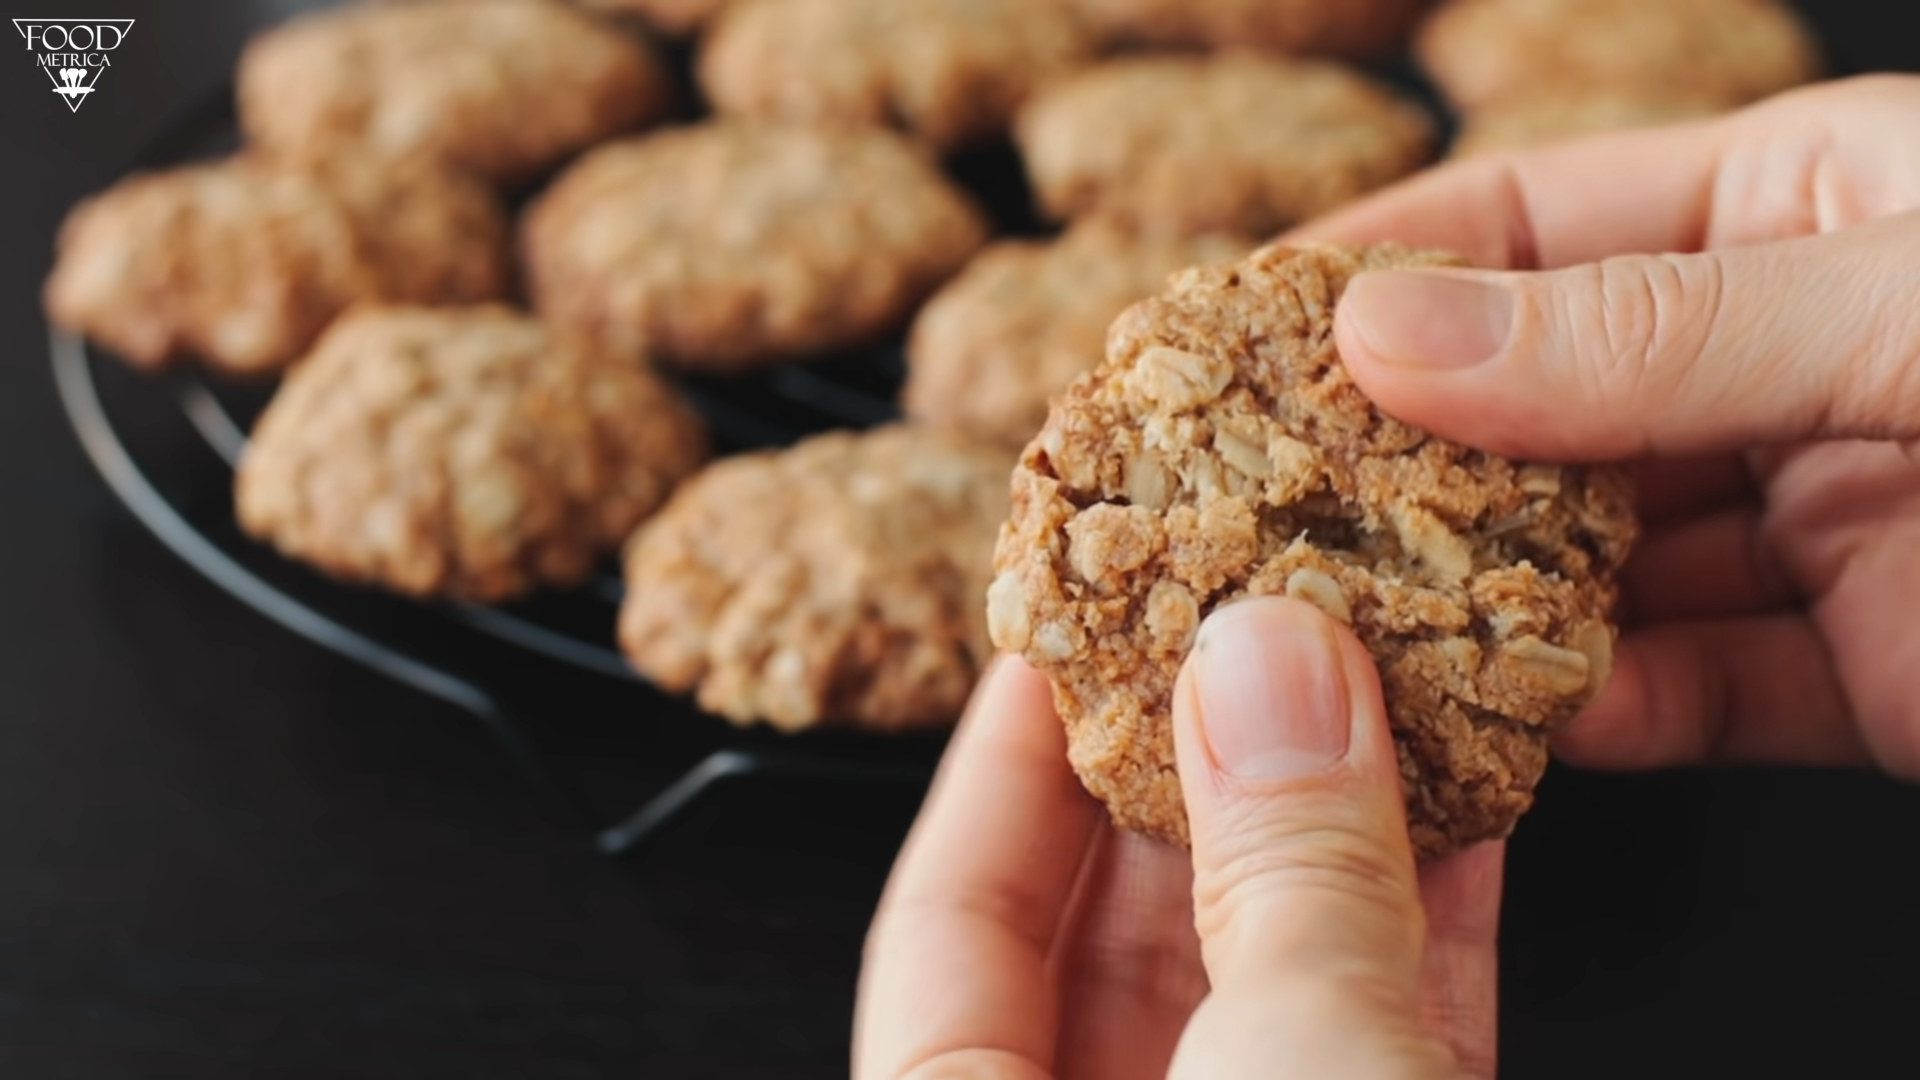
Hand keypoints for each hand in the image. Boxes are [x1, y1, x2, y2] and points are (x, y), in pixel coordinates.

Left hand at [855, 598, 1498, 1079]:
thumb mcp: (1286, 1068)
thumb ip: (1282, 869)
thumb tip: (1269, 663)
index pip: (949, 914)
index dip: (1005, 750)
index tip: (1067, 620)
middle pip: (1116, 920)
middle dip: (1194, 754)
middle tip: (1241, 608)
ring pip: (1268, 963)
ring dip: (1330, 811)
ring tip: (1367, 654)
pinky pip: (1390, 1015)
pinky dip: (1429, 907)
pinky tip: (1469, 782)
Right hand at [1296, 74, 1919, 776]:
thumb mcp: (1909, 310)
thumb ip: (1657, 331)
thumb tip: (1392, 335)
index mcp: (1799, 209)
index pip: (1532, 220)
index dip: (1378, 271)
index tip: (1236, 334)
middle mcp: (1785, 359)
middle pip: (1539, 405)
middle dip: (1405, 461)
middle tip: (1258, 506)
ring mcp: (1821, 518)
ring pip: (1598, 566)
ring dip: (1483, 604)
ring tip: (1355, 630)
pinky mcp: (1863, 671)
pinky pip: (1696, 694)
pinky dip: (1606, 714)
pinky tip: (1523, 723)